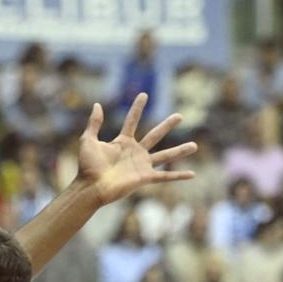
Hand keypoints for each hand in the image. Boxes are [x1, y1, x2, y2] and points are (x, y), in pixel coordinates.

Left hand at [76, 93, 196, 206]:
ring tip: (195, 145)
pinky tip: (192, 174)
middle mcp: (134, 153)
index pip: (132, 121)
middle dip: (167, 125)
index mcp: (122, 143)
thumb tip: (97, 105)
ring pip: (165, 155)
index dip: (137, 108)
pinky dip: (179, 176)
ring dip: (180, 151)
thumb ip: (94, 123)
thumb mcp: (88, 141)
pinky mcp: (145, 177)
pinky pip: (165, 176)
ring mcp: (141, 165)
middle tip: (180, 116)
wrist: (91, 187)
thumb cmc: (87, 167)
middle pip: (155, 135)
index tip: (144, 94)